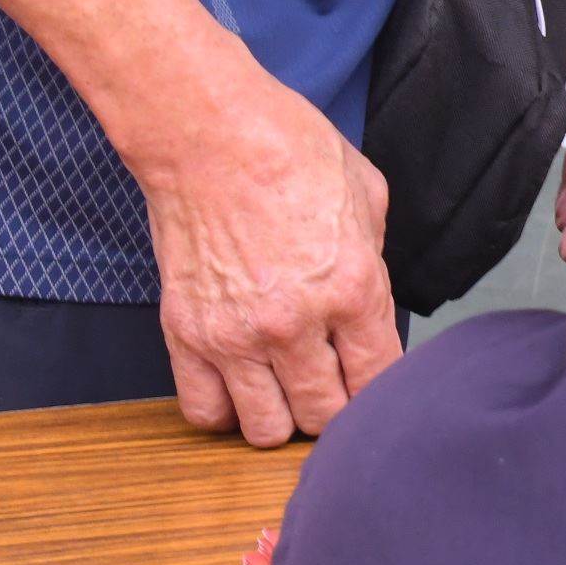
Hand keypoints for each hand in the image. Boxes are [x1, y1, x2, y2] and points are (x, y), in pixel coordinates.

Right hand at [128, 62, 398, 446]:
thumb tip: (370, 307)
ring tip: (283, 387)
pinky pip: (205, 412)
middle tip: (328, 384)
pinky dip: (225, 410)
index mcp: (353, 289)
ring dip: (280, 415)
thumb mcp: (368, 198)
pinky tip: (238, 384)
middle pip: (324, 417)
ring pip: (266, 430)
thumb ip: (375, 264)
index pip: (377, 383)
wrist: (209, 133)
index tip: (370, 381)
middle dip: (333, 408)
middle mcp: (296, 324)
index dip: (379, 390)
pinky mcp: (186, 335)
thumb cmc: (289, 150)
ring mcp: (236, 336)